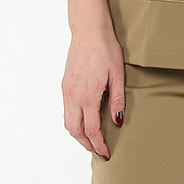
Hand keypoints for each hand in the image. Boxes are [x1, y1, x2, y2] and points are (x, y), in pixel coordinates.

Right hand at [62, 27, 125, 160]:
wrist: (89, 31)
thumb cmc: (106, 49)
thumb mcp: (118, 75)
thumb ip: (117, 100)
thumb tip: (117, 121)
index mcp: (88, 96)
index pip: (91, 130)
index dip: (99, 145)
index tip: (106, 153)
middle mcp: (74, 96)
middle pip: (75, 131)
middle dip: (87, 144)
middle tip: (99, 150)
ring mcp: (67, 91)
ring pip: (68, 122)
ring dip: (78, 134)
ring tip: (91, 139)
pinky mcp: (65, 85)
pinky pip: (66, 110)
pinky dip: (74, 121)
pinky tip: (84, 121)